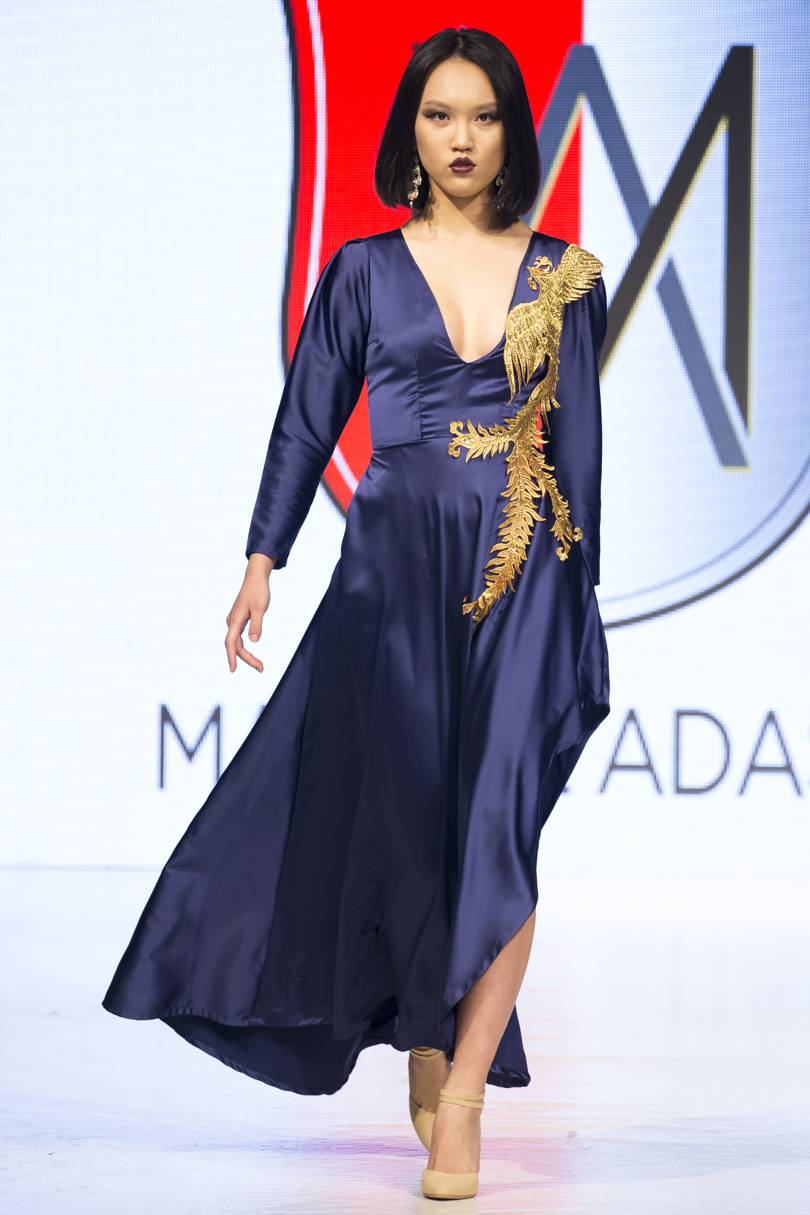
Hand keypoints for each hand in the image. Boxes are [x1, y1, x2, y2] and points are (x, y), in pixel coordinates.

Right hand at [224, 554, 275, 672]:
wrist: (255, 578)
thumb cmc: (258, 591)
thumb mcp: (260, 608)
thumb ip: (257, 625)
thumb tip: (254, 641)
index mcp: (236, 620)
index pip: (231, 643)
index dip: (232, 657)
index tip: (233, 670)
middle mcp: (232, 622)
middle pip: (235, 646)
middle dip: (247, 659)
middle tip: (261, 668)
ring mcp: (234, 621)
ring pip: (237, 643)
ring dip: (246, 655)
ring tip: (259, 665)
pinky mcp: (239, 620)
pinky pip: (239, 638)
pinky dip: (244, 648)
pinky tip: (251, 653)